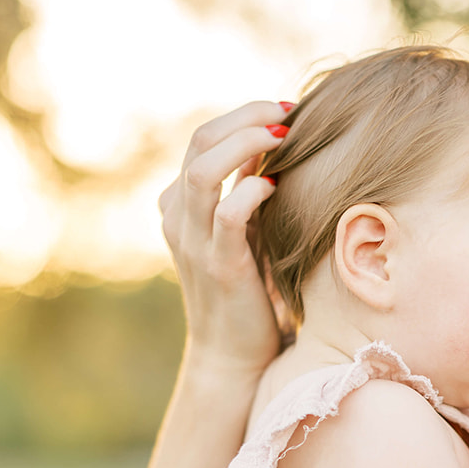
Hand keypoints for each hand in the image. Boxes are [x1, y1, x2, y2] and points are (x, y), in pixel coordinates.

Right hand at [158, 100, 291, 375]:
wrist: (232, 357)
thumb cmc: (247, 291)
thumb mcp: (244, 231)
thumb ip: (247, 188)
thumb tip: (272, 143)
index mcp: (181, 202)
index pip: (204, 137)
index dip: (244, 114)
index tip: (287, 111)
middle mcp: (178, 215)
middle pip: (200, 141)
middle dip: (247, 116)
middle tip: (290, 113)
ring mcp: (193, 240)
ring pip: (203, 169)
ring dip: (246, 143)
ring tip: (283, 138)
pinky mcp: (219, 265)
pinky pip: (228, 213)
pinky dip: (253, 190)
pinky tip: (278, 187)